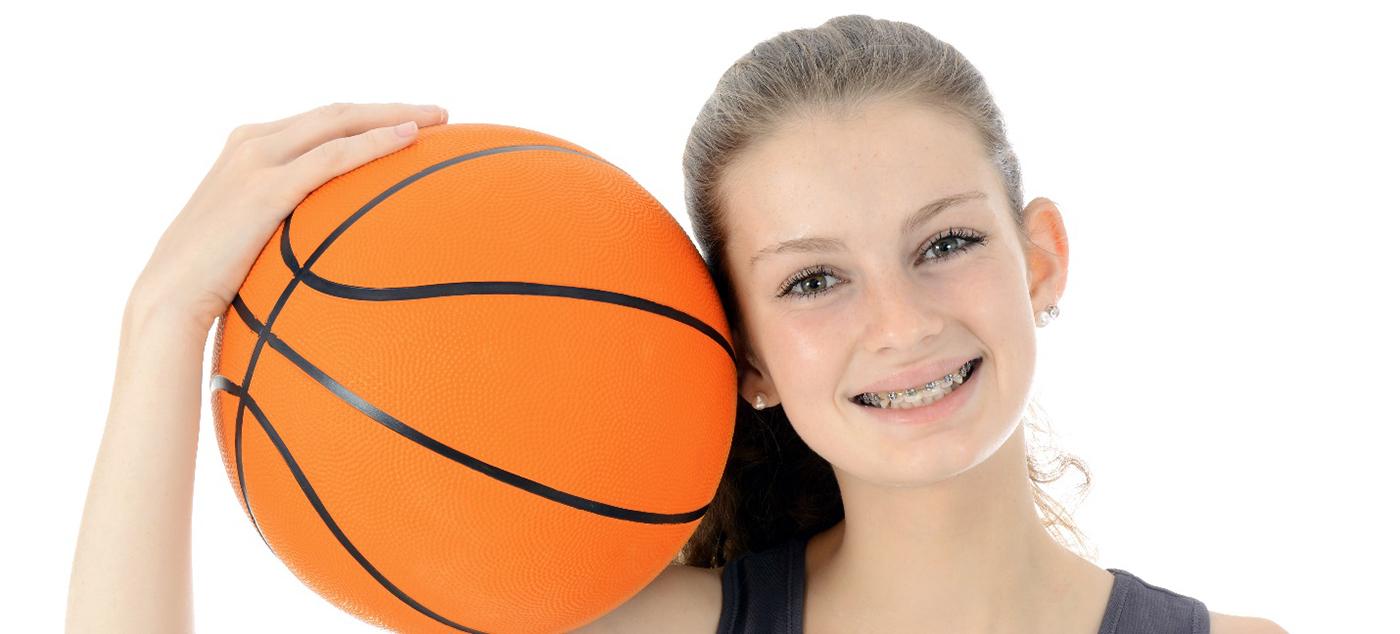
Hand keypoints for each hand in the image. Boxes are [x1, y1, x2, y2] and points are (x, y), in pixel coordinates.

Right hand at [128, 102, 448, 338]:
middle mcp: (252, 144)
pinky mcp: (264, 188)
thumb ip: (290, 226)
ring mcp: (256, 161)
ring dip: (393, 117)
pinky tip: (409, 139)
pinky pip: (332, 156)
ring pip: (339, 124)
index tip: (412, 124)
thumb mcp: (255, 240)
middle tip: (440, 115)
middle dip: (392, 109)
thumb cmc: (214, 282)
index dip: (368, 118)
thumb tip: (334, 250)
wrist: (168, 300)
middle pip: (337, 113)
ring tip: (439, 120)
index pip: (321, 123)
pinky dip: (373, 143)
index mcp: (249, 149)